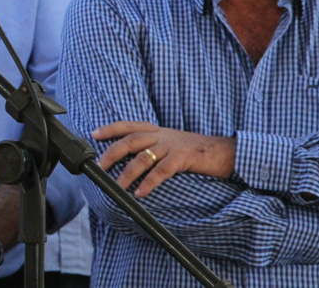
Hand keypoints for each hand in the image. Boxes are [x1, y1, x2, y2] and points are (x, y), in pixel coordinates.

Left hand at [93, 121, 235, 196]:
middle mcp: (161, 135)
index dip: (110, 128)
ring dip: (127, 173)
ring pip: (143, 157)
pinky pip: (162, 170)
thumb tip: (130, 160)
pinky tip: (140, 192)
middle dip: (112, 152)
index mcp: (157, 131)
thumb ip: (152, 147)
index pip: (128, 125)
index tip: (94, 134)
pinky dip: (149, 182)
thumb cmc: (195, 151)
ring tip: (117, 186)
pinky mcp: (183, 158)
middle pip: (130, 140)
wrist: (225, 151)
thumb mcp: (170, 143)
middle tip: (100, 166)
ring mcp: (172, 145)